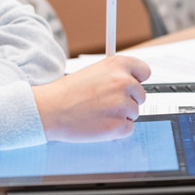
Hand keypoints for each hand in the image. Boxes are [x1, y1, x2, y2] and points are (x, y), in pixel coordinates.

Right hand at [32, 55, 150, 141]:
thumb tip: (133, 82)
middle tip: (106, 103)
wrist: (50, 109)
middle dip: (127, 100)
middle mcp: (124, 82)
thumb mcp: (94, 71)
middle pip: (141, 95)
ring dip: (120, 115)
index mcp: (118, 64)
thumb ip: (115, 74)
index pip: (145, 71)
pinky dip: (116, 130)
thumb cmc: (68, 91)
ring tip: (98, 112)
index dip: (136, 80)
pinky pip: (128, 128)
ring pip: (134, 113)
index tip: (130, 85)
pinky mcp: (118, 126)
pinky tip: (99, 123)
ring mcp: (122, 104)